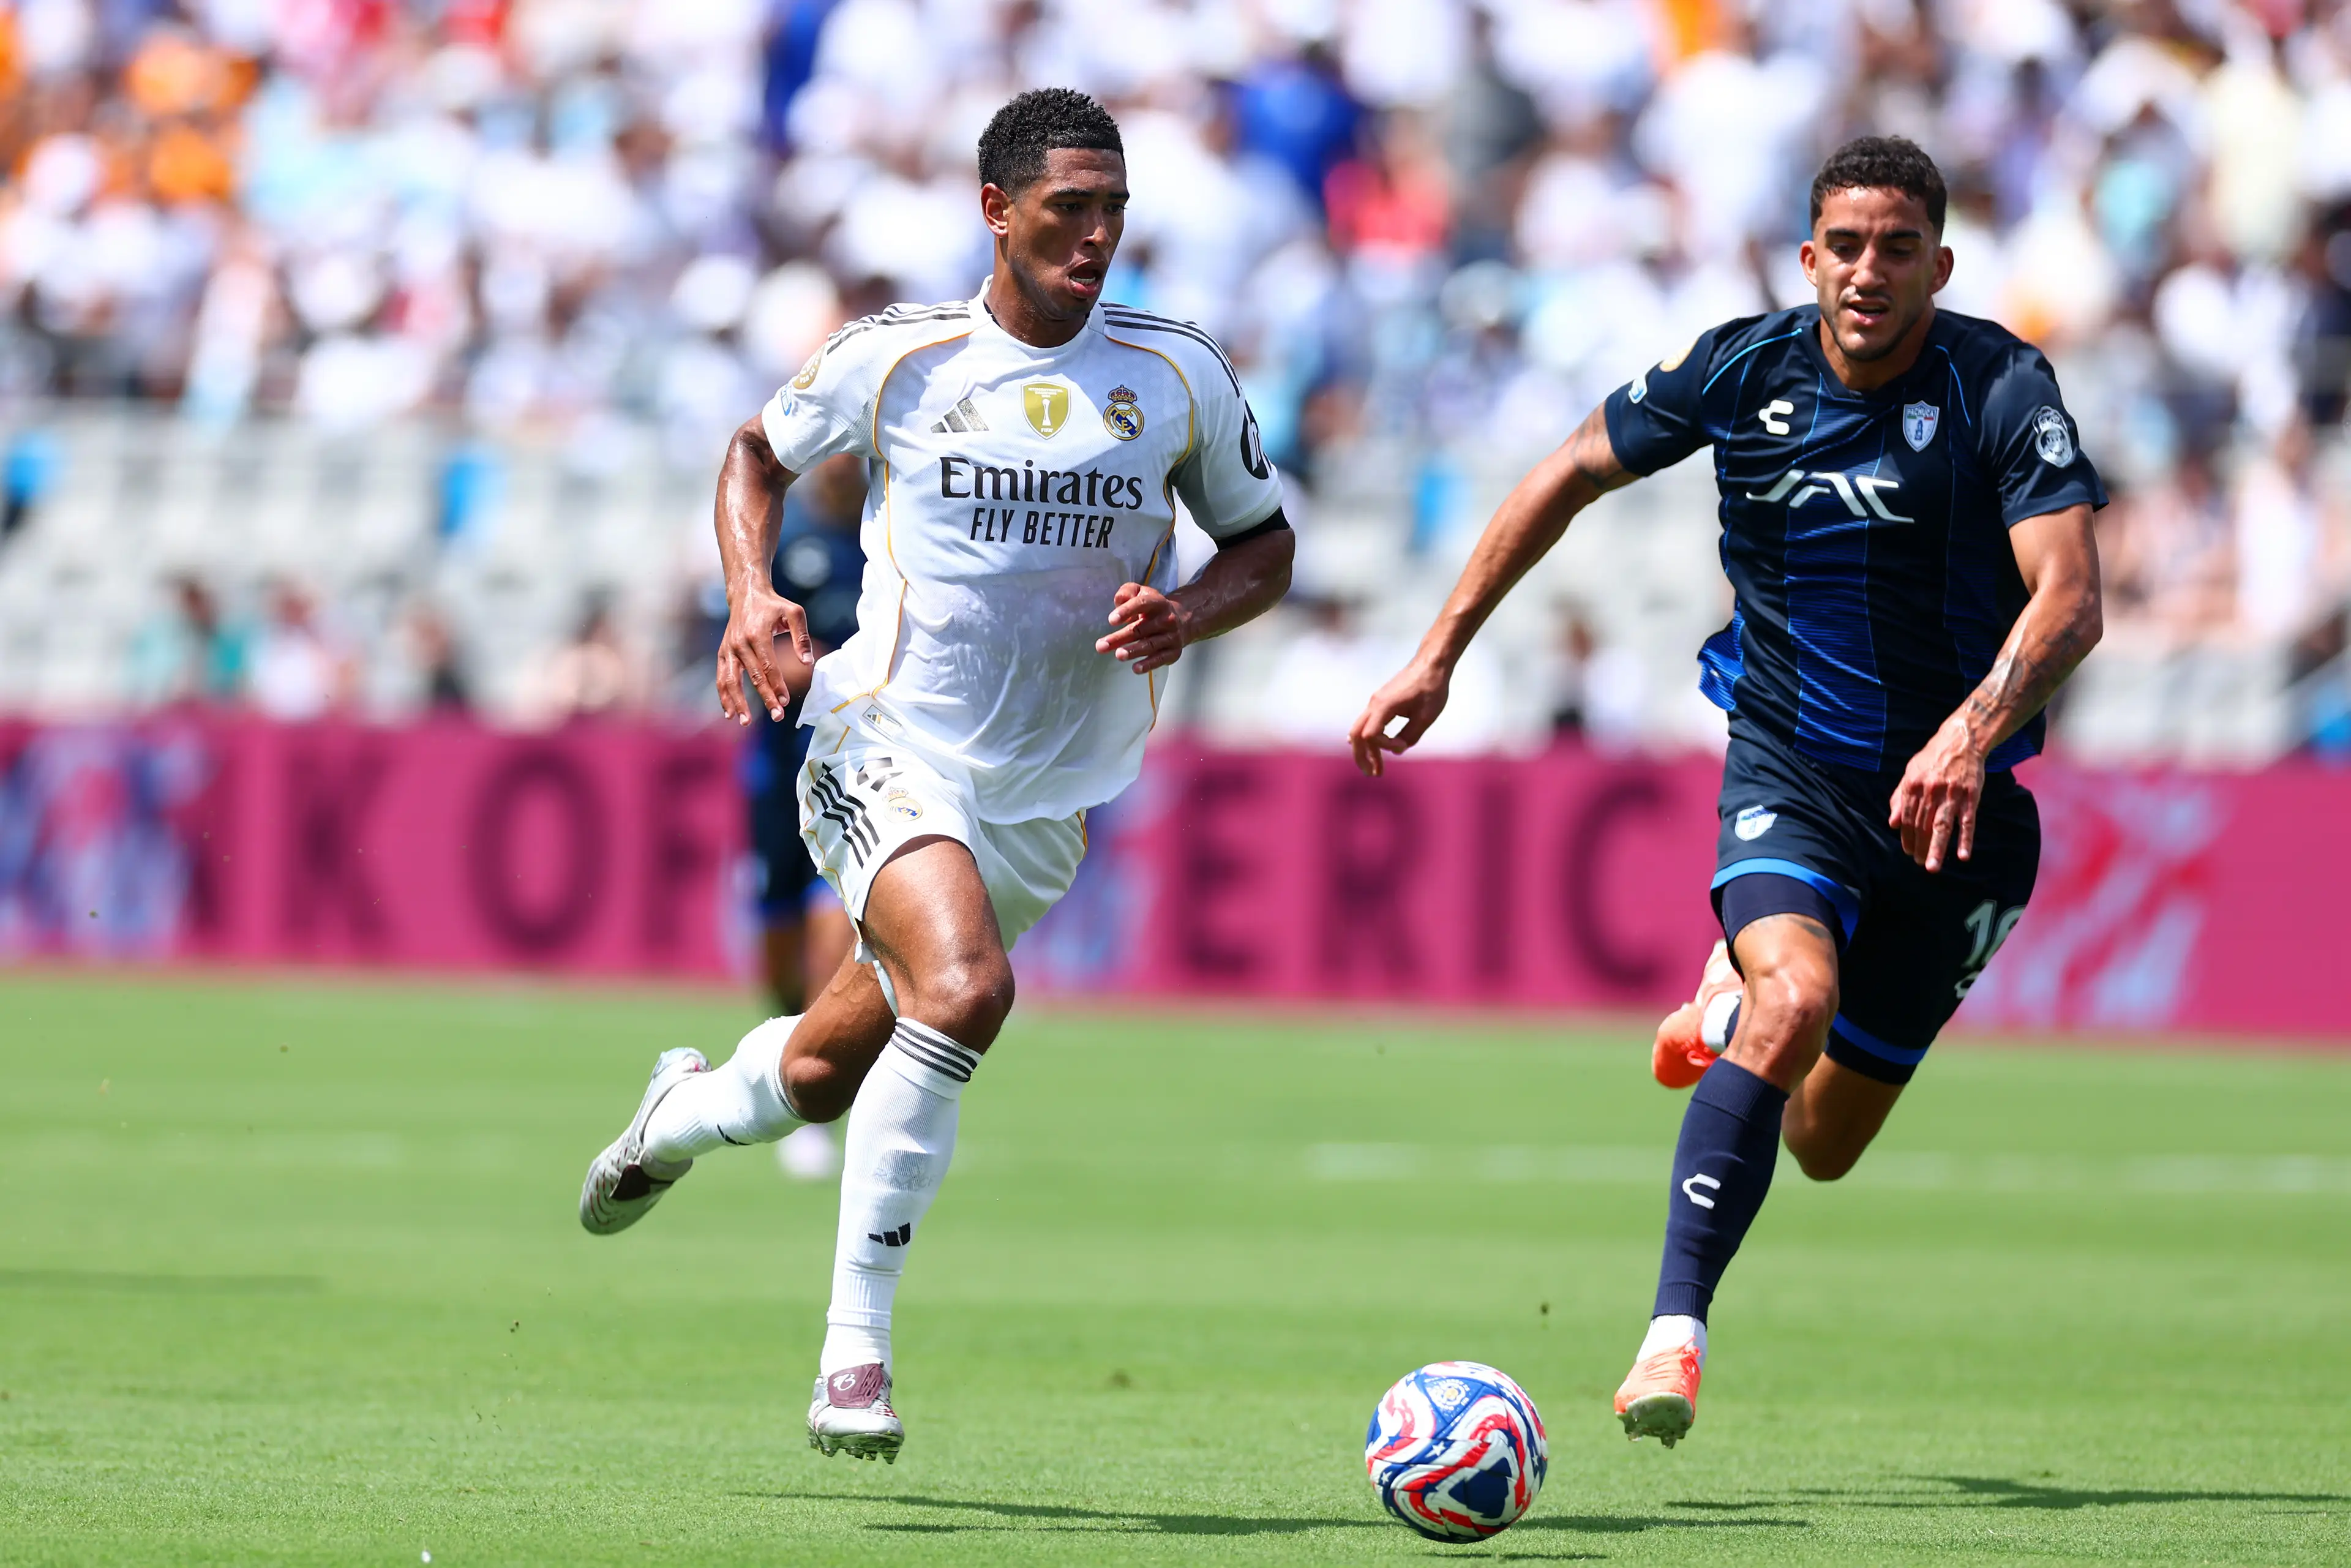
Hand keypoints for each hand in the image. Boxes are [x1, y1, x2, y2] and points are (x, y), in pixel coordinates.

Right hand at [715, 581, 813, 724]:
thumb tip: (808, 663)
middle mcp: (740, 643)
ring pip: (731, 680)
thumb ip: (802, 637)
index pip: (768, 665)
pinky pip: (721, 677)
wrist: (746, 594)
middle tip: (777, 717)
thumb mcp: (794, 613)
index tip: (785, 701)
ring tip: (746, 722)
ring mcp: (729, 649)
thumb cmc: (773, 605)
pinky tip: (730, 713)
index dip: (777, 685)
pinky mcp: (723, 652)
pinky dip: (724, 696)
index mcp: (757, 634)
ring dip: (738, 703)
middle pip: (753, 676)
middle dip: (765, 698)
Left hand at [1096, 583, 1187, 673]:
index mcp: (1157, 603)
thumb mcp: (1141, 593)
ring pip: (1150, 644)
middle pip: (1141, 629)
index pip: (1142, 604)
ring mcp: (1171, 636)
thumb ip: (1127, 592)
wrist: (1182, 621)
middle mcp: (1167, 619)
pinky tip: (1135, 668)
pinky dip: (1148, 665)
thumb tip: (1119, 600)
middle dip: (1120, 637)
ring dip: (1133, 651)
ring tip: (1118, 655)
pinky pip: (1160, 659)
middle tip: (1102, 645)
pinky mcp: (1173, 652)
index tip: (1111, 620)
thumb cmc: (1152, 608)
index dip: (1126, 611)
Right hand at [1348, 655, 1451, 776]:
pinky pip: (1368, 723)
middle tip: (1372, 774)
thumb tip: (1398, 751)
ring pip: (1360, 729)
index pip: (1371, 735)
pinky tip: (1373, 750)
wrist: (1432, 663)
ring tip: (1376, 769)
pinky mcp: (1381, 701)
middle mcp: (1374, 703)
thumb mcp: (1425, 716)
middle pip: (1356, 734)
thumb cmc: (1432, 688)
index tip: (1403, 745)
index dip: (1385, 746)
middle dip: (1361, 756)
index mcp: (1383, 706)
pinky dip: (1369, 739)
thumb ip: (1410, 736)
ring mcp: (1376, 701)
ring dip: (1366, 750)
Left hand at [1889, 717, 1985, 871]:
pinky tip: (1963, 855)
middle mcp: (1930, 790)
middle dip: (1920, 846)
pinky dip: (1965, 839)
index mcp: (1912, 785)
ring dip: (1936, 848)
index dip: (1907, 837)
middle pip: (1923, 825)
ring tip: (1932, 867)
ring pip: (1942, 825)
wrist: (1961, 740)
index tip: (1908, 851)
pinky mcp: (1970, 795)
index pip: (1908, 818)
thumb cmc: (1932, 759)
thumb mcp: (1910, 772)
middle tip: (1920, 863)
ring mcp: (1951, 793)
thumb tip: (1892, 823)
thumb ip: (1900, 797)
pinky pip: (1967, 821)